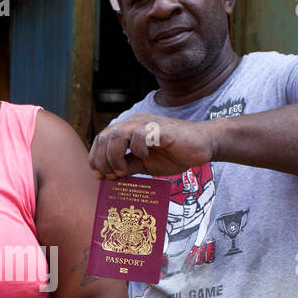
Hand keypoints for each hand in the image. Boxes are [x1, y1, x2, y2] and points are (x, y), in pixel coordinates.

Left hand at [88, 114, 215, 178]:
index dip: (96, 157)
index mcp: (129, 130)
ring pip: (117, 134)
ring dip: (115, 155)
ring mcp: (146, 124)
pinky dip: (137, 149)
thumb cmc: (174, 154)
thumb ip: (128, 166)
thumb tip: (109, 175)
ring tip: (123, 169)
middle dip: (102, 159)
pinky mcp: (160, 129)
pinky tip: (145, 156)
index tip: (99, 175)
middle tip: (110, 175)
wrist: (202, 146)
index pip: (102, 139)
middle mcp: (134, 123)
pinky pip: (140, 135)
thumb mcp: (145, 164)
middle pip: (105, 136)